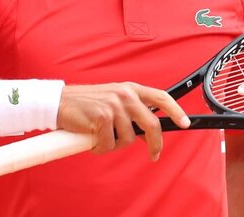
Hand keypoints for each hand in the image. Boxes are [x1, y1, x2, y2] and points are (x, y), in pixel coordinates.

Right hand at [57, 83, 189, 161]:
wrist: (58, 102)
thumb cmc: (84, 104)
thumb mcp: (112, 101)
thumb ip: (130, 112)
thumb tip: (147, 133)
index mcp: (129, 89)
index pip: (160, 96)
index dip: (176, 110)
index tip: (185, 122)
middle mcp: (125, 94)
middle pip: (151, 124)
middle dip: (155, 144)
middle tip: (153, 155)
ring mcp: (114, 105)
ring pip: (128, 139)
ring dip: (114, 144)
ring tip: (100, 136)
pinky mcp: (102, 117)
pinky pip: (109, 144)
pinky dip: (99, 148)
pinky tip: (91, 139)